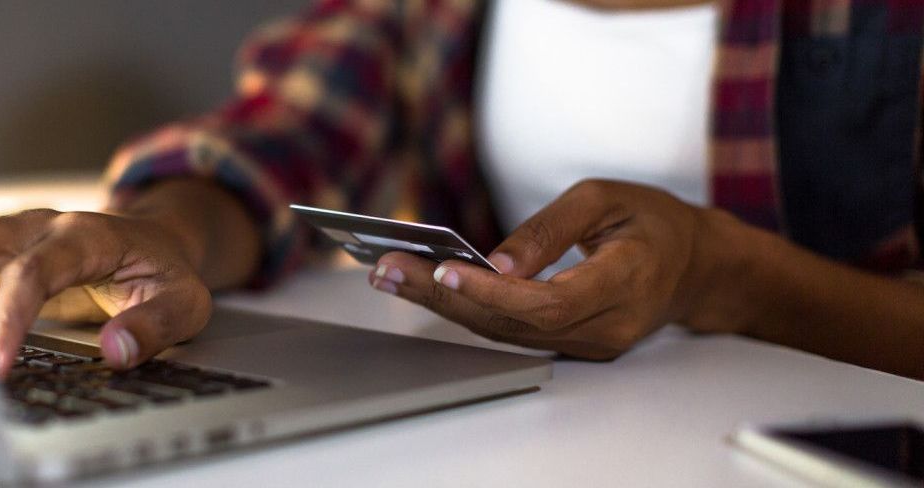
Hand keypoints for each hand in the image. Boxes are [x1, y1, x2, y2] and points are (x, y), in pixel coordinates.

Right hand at [0, 209, 211, 379]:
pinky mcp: (1, 253)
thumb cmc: (166, 274)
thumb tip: (114, 350)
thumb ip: (154, 325)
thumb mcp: (186, 303)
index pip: (37, 273)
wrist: (158, 241)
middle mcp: (44, 227)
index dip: (9, 318)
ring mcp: (17, 236)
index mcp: (87, 237)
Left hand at [369, 179, 730, 358]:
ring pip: (506, 332)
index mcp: (625, 283)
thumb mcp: (606, 199)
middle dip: (443, 297)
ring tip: (390, 273)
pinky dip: (468, 308)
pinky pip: (513, 331)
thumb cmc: (652, 223)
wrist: (695, 267)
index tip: (443, 271)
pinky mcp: (571, 344)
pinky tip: (427, 285)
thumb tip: (495, 262)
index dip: (493, 293)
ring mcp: (589, 343)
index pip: (549, 302)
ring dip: (444, 305)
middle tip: (387, 268)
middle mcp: (606, 326)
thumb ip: (551, 229)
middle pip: (514, 324)